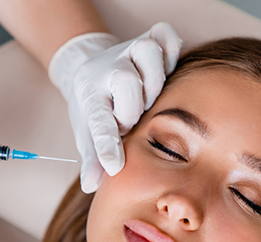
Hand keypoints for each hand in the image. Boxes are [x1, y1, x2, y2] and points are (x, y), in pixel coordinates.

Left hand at [49, 22, 181, 192]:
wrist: (94, 71)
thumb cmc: (97, 108)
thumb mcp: (88, 133)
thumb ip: (92, 159)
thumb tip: (90, 186)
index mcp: (90, 97)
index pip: (98, 122)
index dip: (106, 145)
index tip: (114, 165)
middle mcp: (109, 70)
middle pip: (125, 81)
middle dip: (133, 107)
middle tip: (133, 120)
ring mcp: (128, 51)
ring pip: (147, 53)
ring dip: (155, 79)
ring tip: (151, 96)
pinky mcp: (148, 38)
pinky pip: (166, 36)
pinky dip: (171, 50)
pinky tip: (167, 69)